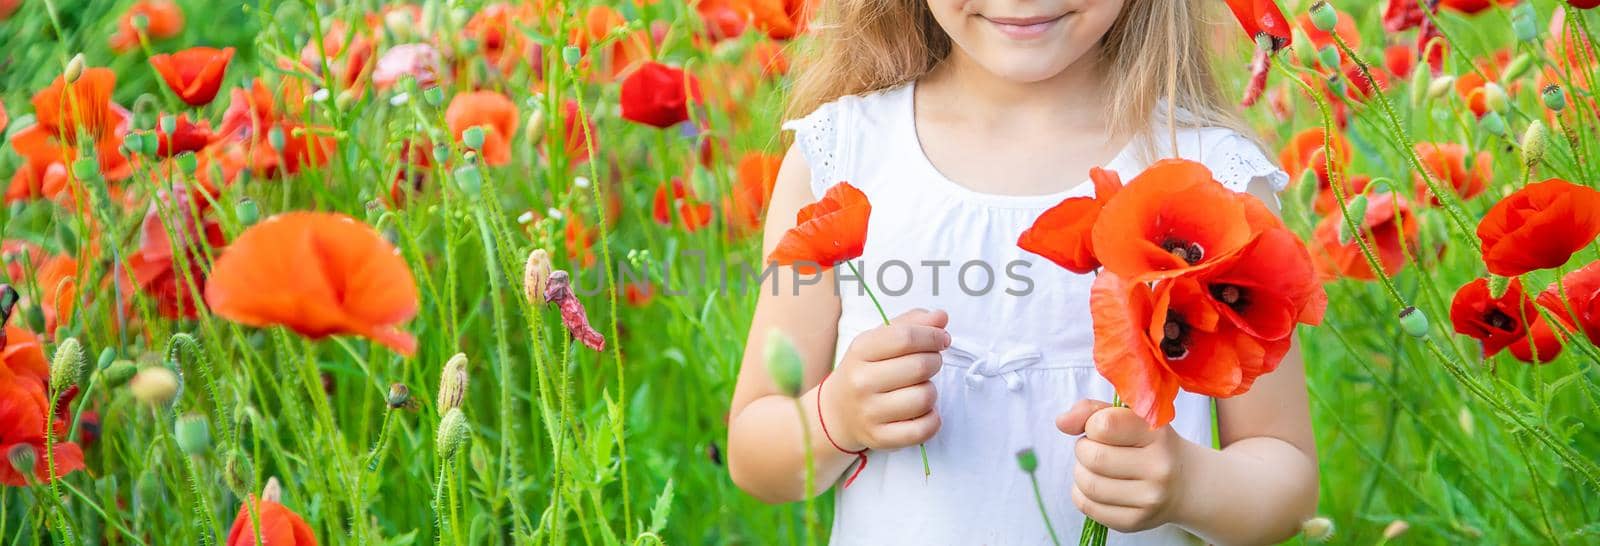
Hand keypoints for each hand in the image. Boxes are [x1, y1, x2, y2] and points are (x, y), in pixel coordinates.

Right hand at [820, 308, 950, 451]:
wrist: (837, 412)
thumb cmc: (866, 370)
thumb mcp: (879, 340)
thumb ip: (911, 324)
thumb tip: (941, 317)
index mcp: (860, 350)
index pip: (905, 337)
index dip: (932, 336)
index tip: (942, 339)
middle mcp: (861, 382)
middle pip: (920, 366)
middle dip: (935, 361)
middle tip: (930, 363)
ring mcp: (869, 412)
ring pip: (924, 397)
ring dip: (931, 391)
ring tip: (920, 388)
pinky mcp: (880, 438)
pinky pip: (922, 429)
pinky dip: (932, 420)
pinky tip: (924, 412)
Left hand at [1057, 399, 1190, 532]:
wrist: (1184, 483)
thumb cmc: (1148, 444)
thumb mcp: (1130, 418)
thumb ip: (1093, 412)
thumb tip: (1062, 422)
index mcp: (1157, 433)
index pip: (1103, 425)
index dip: (1091, 425)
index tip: (1099, 429)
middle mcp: (1159, 467)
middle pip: (1092, 457)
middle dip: (1083, 450)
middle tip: (1095, 449)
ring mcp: (1149, 498)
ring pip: (1088, 484)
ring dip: (1081, 472)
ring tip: (1094, 468)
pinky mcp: (1135, 522)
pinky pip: (1087, 506)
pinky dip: (1081, 493)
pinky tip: (1097, 485)